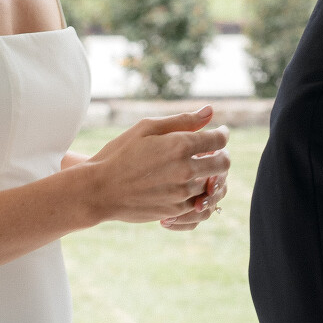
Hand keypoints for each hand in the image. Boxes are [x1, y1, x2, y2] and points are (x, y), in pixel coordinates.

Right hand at [84, 108, 230, 227]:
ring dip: (211, 176)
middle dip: (221, 155)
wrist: (99, 190)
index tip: (218, 133)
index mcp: (179, 145)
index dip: (222, 135)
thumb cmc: (119, 154)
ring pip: (214, 184)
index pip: (219, 140)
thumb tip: (210, 112)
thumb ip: (182, 120)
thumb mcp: (146, 128)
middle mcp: (185, 170)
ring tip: (198, 169)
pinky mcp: (176, 210)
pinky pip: (201, 203)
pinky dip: (200, 194)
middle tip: (212, 152)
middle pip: (223, 163)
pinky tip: (188, 186)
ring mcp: (182, 193)